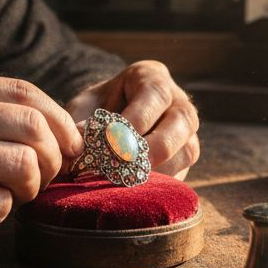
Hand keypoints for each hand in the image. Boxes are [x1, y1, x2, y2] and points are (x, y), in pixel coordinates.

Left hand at [64, 60, 200, 179]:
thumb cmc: (98, 108)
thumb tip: (80, 140)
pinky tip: (134, 190)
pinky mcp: (185, 158)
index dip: (136, 119)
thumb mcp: (87, 105)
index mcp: (153, 77)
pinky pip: (182, 172)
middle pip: (181, 121)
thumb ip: (82, 119)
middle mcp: (178, 101)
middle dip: (152, 147)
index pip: (155, 94)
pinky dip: (159, 184)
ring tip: (126, 181)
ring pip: (188, 150)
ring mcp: (187, 131)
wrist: (110, 121)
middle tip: (123, 166)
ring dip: (158, 169)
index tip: (111, 142)